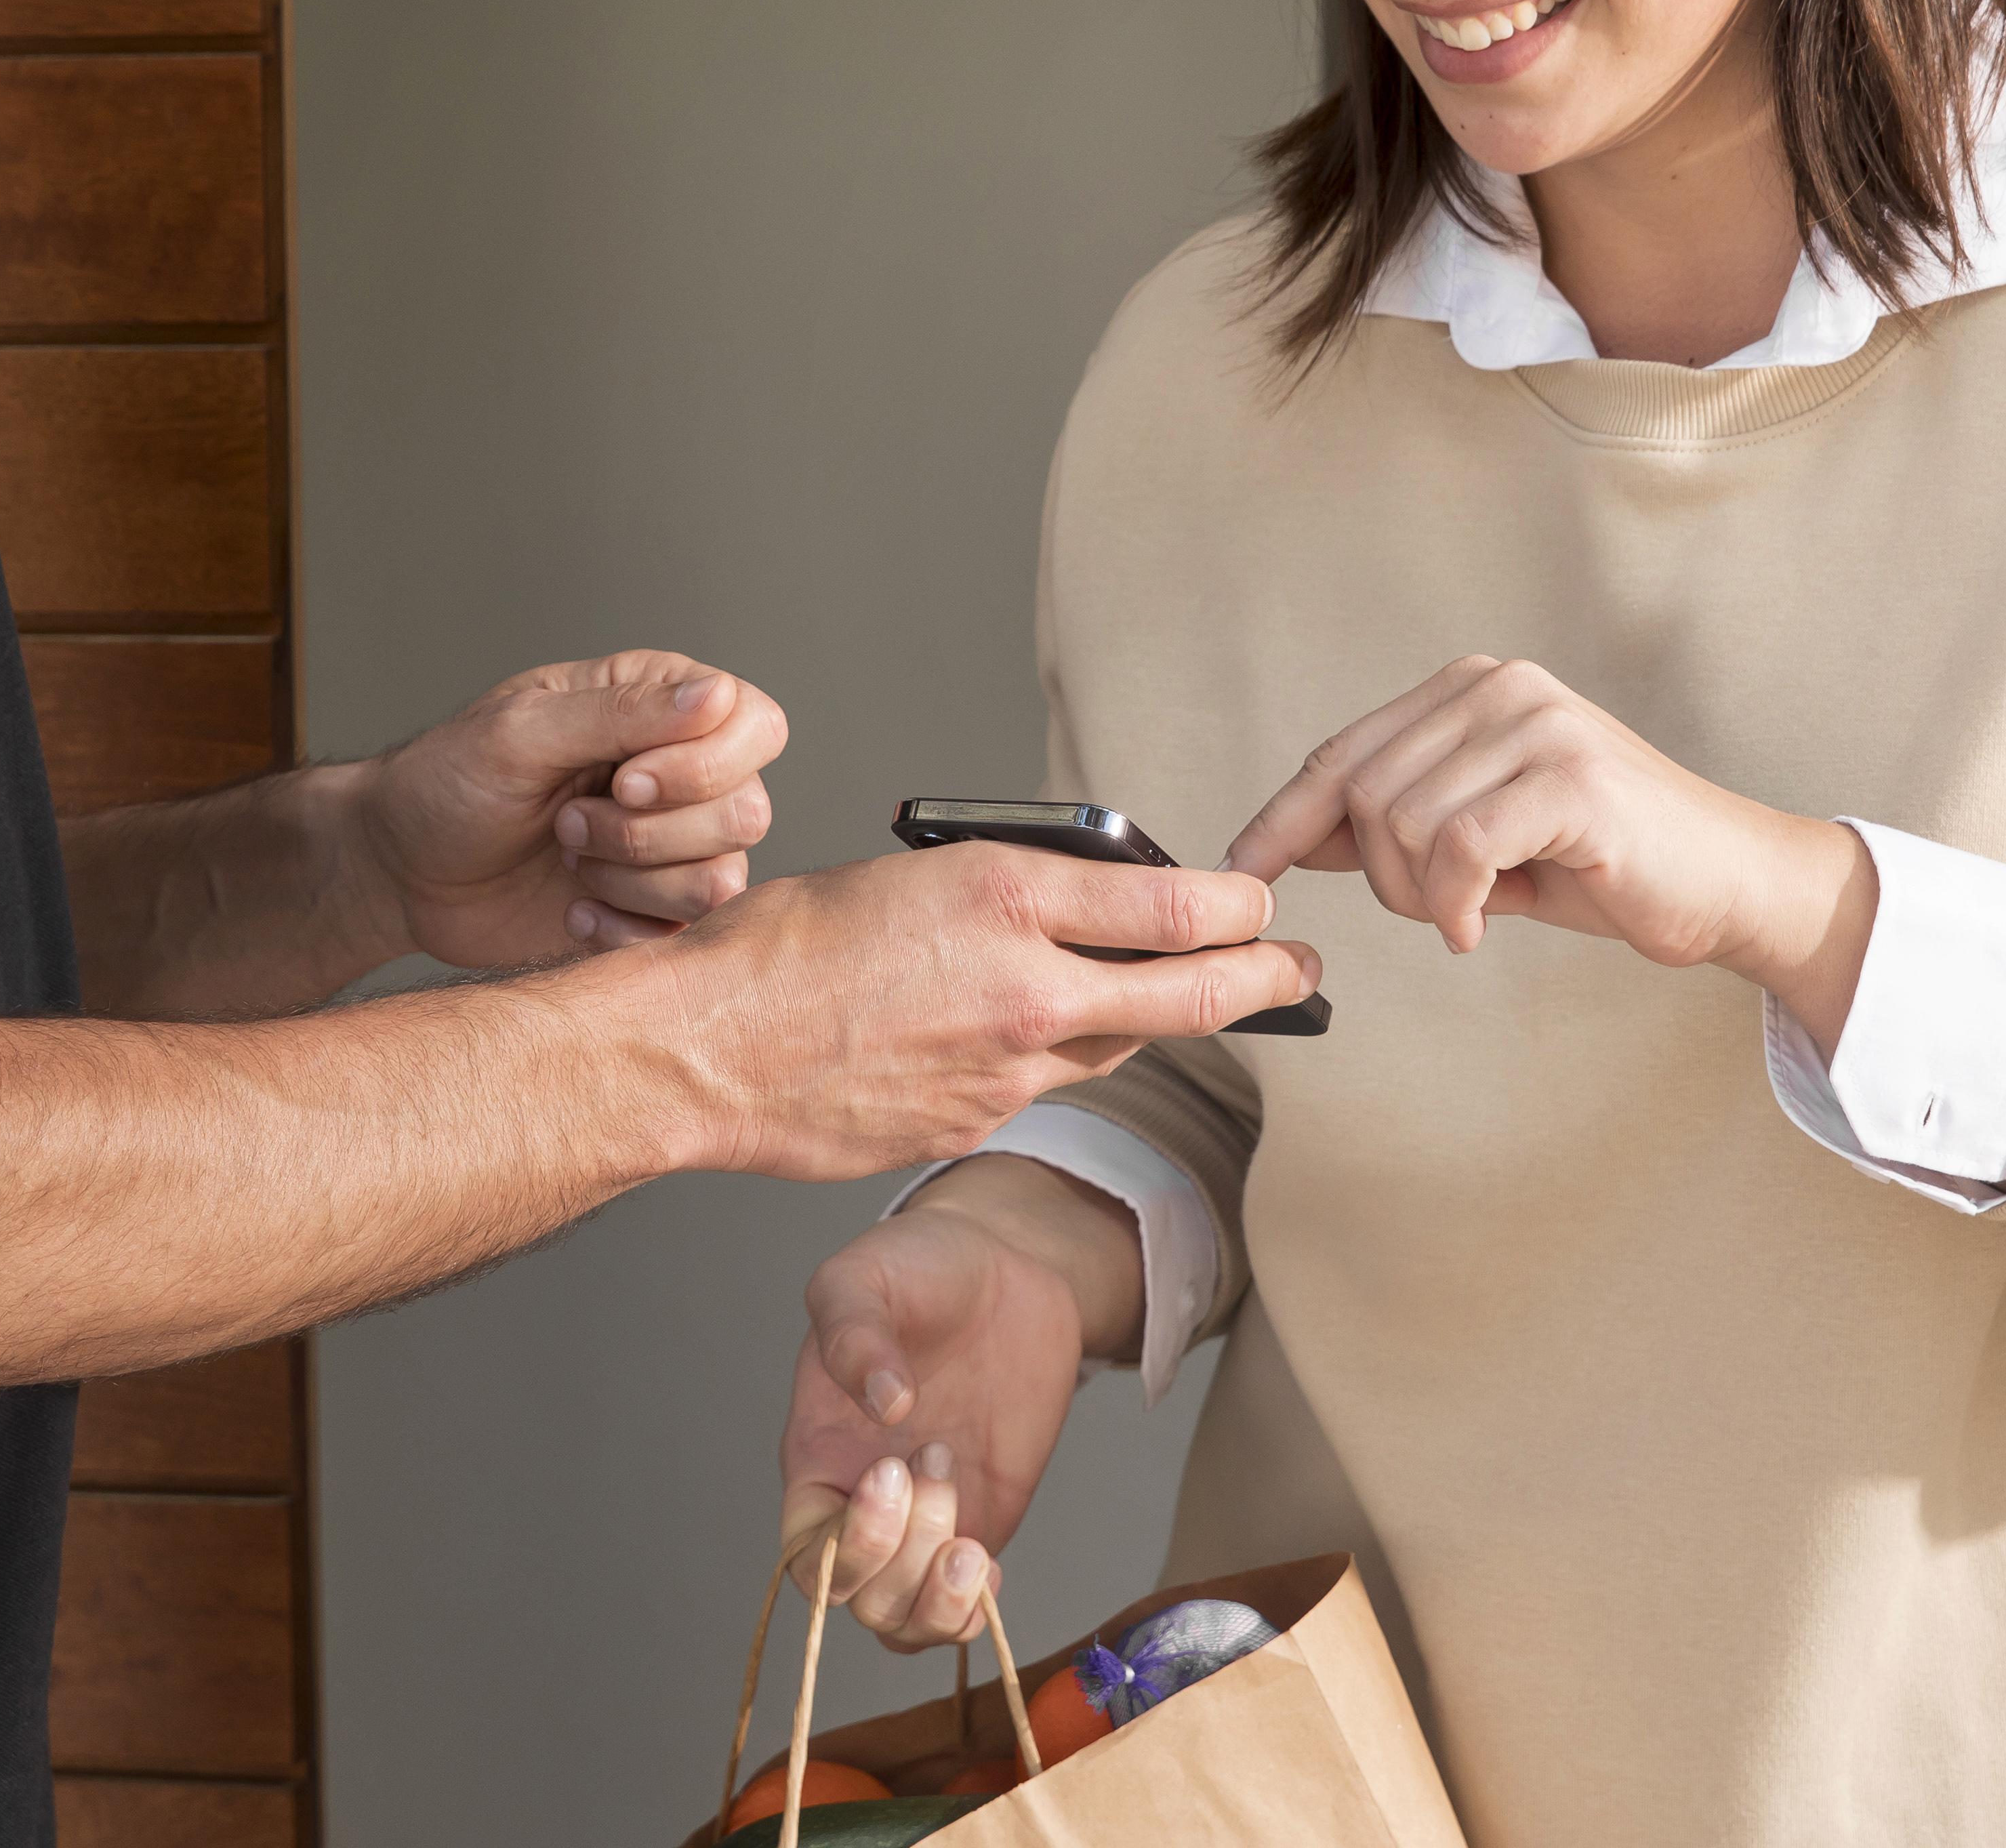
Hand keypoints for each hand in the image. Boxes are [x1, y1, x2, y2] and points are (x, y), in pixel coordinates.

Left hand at [354, 651, 786, 971]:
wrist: (400, 872)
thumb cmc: (448, 783)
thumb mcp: (521, 734)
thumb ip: (621, 713)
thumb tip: (717, 696)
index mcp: (659, 704)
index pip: (755, 724)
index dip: (702, 765)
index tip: (620, 781)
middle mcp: (682, 772)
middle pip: (746, 811)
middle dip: (646, 832)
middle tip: (567, 823)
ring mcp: (673, 846)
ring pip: (723, 879)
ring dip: (630, 880)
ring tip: (566, 857)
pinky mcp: (656, 912)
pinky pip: (689, 935)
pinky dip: (624, 931)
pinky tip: (573, 912)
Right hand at [629, 845, 1319, 1182]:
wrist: (704, 1051)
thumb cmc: (779, 948)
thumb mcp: (910, 878)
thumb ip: (1009, 897)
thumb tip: (1082, 906)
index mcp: (1006, 897)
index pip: (1178, 907)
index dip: (1241, 909)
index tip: (1261, 904)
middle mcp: (1025, 988)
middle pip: (1192, 995)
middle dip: (1265, 981)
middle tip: (1302, 971)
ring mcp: (1006, 1072)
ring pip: (1114, 1046)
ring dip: (1144, 1021)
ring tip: (1173, 1000)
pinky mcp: (976, 1126)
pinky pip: (1040, 1090)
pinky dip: (1044, 1063)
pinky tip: (1011, 1044)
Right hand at [774, 1160, 1131, 1647]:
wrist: (1001, 1268)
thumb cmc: (916, 1269)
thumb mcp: (866, 1275)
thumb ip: (857, 1331)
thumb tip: (885, 1407)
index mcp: (818, 1455)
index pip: (805, 1552)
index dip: (845, 1540)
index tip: (891, 1468)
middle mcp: (862, 1504)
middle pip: (857, 1599)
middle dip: (902, 1556)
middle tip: (941, 1458)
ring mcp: (923, 1523)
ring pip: (903, 1623)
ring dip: (937, 1599)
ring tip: (971, 1538)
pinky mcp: (979, 1524)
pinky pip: (959, 1611)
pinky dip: (972, 1612)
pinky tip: (987, 1564)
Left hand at [1229, 655, 1880, 1044]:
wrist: (1725, 885)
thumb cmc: (1600, 864)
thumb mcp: (1478, 838)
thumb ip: (1393, 824)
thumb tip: (1290, 837)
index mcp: (1468, 688)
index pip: (1339, 755)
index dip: (1281, 820)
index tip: (1240, 874)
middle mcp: (1497, 686)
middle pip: (1362, 796)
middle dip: (1381, 878)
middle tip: (1444, 913)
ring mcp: (1537, 722)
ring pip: (1402, 825)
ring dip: (1424, 898)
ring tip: (1478, 912)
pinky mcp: (1569, 776)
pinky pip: (1459, 847)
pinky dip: (1457, 904)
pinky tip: (1484, 927)